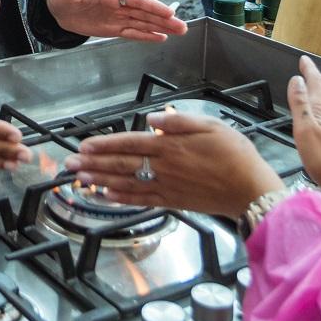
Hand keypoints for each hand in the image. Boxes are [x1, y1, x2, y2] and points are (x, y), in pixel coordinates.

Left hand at [46, 0, 187, 42]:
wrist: (57, 9)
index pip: (138, 1)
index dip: (154, 7)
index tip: (169, 12)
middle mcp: (119, 7)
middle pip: (146, 14)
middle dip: (165, 20)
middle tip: (183, 26)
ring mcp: (118, 19)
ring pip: (144, 24)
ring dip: (161, 28)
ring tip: (180, 31)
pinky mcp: (113, 29)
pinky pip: (132, 34)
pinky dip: (146, 36)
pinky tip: (160, 38)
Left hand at [65, 111, 281, 215]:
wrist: (252, 190)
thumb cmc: (236, 155)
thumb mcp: (212, 126)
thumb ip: (179, 122)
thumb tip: (152, 119)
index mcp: (171, 147)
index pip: (130, 144)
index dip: (105, 144)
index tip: (84, 145)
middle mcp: (164, 168)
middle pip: (121, 165)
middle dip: (93, 164)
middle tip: (69, 165)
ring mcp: (167, 187)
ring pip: (126, 184)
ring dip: (100, 181)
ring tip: (78, 179)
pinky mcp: (173, 201)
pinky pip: (141, 200)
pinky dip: (121, 199)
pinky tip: (106, 196)